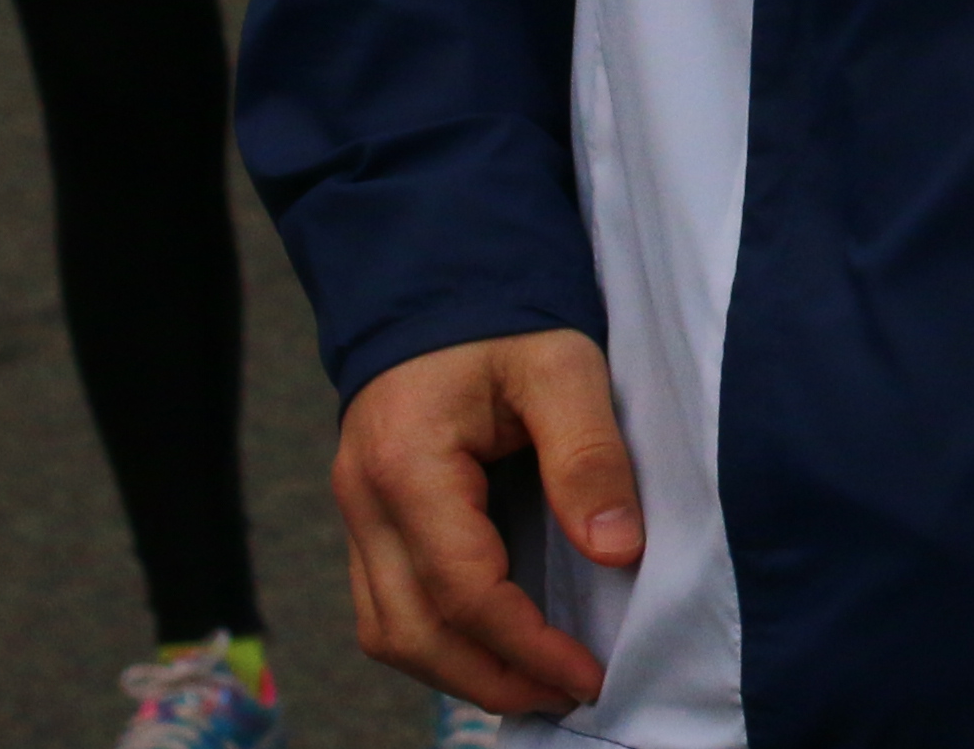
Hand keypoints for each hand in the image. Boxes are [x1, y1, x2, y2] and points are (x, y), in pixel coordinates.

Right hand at [335, 328, 634, 714]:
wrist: (438, 278)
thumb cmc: (504, 317)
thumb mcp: (564, 365)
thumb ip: (588, 455)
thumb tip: (616, 552)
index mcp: (407, 465)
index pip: (462, 588)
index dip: (525, 644)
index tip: (587, 674)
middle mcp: (364, 501)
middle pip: (410, 631)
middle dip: (489, 678)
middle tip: (567, 695)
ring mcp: (357, 514)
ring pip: (387, 630)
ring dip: (458, 671)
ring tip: (537, 686)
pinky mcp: (369, 518)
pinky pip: (388, 605)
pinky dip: (438, 640)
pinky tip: (496, 648)